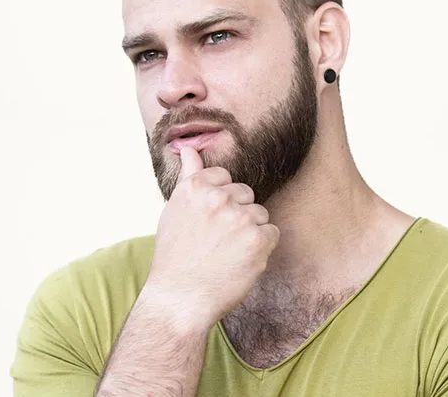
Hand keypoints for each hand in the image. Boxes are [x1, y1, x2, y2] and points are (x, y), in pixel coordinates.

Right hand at [143, 146, 279, 329]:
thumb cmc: (175, 255)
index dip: (219, 202)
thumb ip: (189, 177)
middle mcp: (218, 198)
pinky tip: (239, 262)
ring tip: (226, 254)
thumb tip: (188, 147)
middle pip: (245, 195)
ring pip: (260, 214)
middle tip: (215, 242)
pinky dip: (261, 249)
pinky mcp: (259, 239)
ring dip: (250, 232)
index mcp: (196, 187)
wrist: (180, 299)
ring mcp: (240, 218)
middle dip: (236, 215)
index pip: (225, 178)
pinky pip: (272, 233)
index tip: (208, 222)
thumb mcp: (175, 210)